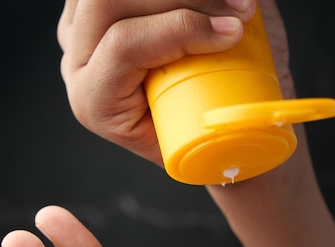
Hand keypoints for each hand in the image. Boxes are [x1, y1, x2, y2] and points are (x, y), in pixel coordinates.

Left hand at [57, 0, 261, 163]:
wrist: (180, 130)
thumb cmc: (199, 140)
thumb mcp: (206, 144)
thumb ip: (225, 122)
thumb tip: (257, 109)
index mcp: (95, 102)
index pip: (124, 46)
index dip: (181, 29)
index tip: (234, 32)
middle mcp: (77, 60)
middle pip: (110, 1)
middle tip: (242, 8)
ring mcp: (79, 27)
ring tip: (235, 0)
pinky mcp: (92, 8)